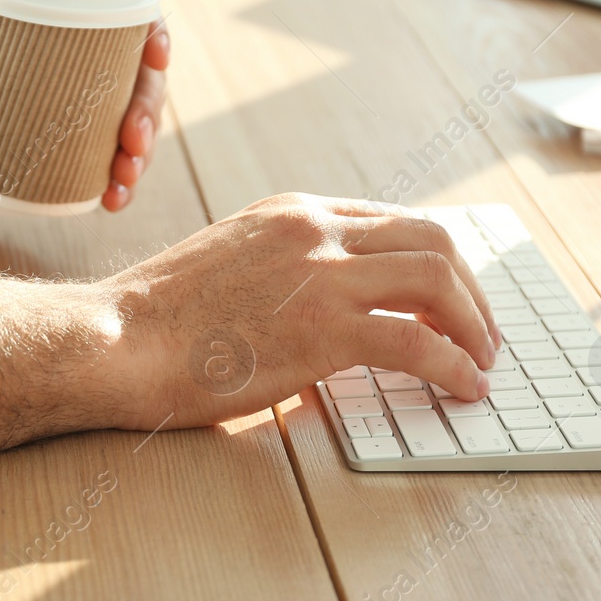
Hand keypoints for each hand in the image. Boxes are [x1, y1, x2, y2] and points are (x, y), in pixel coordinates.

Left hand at [0, 17, 170, 210]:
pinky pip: (97, 171)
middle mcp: (63, 74)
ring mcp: (61, 120)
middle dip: (148, 110)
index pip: (112, 20)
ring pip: (124, 129)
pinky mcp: (51, 163)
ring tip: (124, 180)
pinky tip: (113, 202)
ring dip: (140, 154)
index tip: (154, 54)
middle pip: (132, 81)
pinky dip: (114, 186)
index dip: (148, 32)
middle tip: (132, 141)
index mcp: (40, 33)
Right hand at [89, 193, 501, 429]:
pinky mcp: (324, 329)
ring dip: (473, 322)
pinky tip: (462, 388)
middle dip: (470, 289)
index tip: (450, 298)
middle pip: (431, 239)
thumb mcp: (228, 265)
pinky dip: (454, 365)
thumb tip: (322, 316)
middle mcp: (314, 229)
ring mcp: (322, 274)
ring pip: (438, 277)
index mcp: (291, 212)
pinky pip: (419, 342)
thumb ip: (282, 274)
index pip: (392, 220)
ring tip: (481, 361)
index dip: (435, 262)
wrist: (119, 339)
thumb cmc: (158, 320)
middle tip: (481, 333)